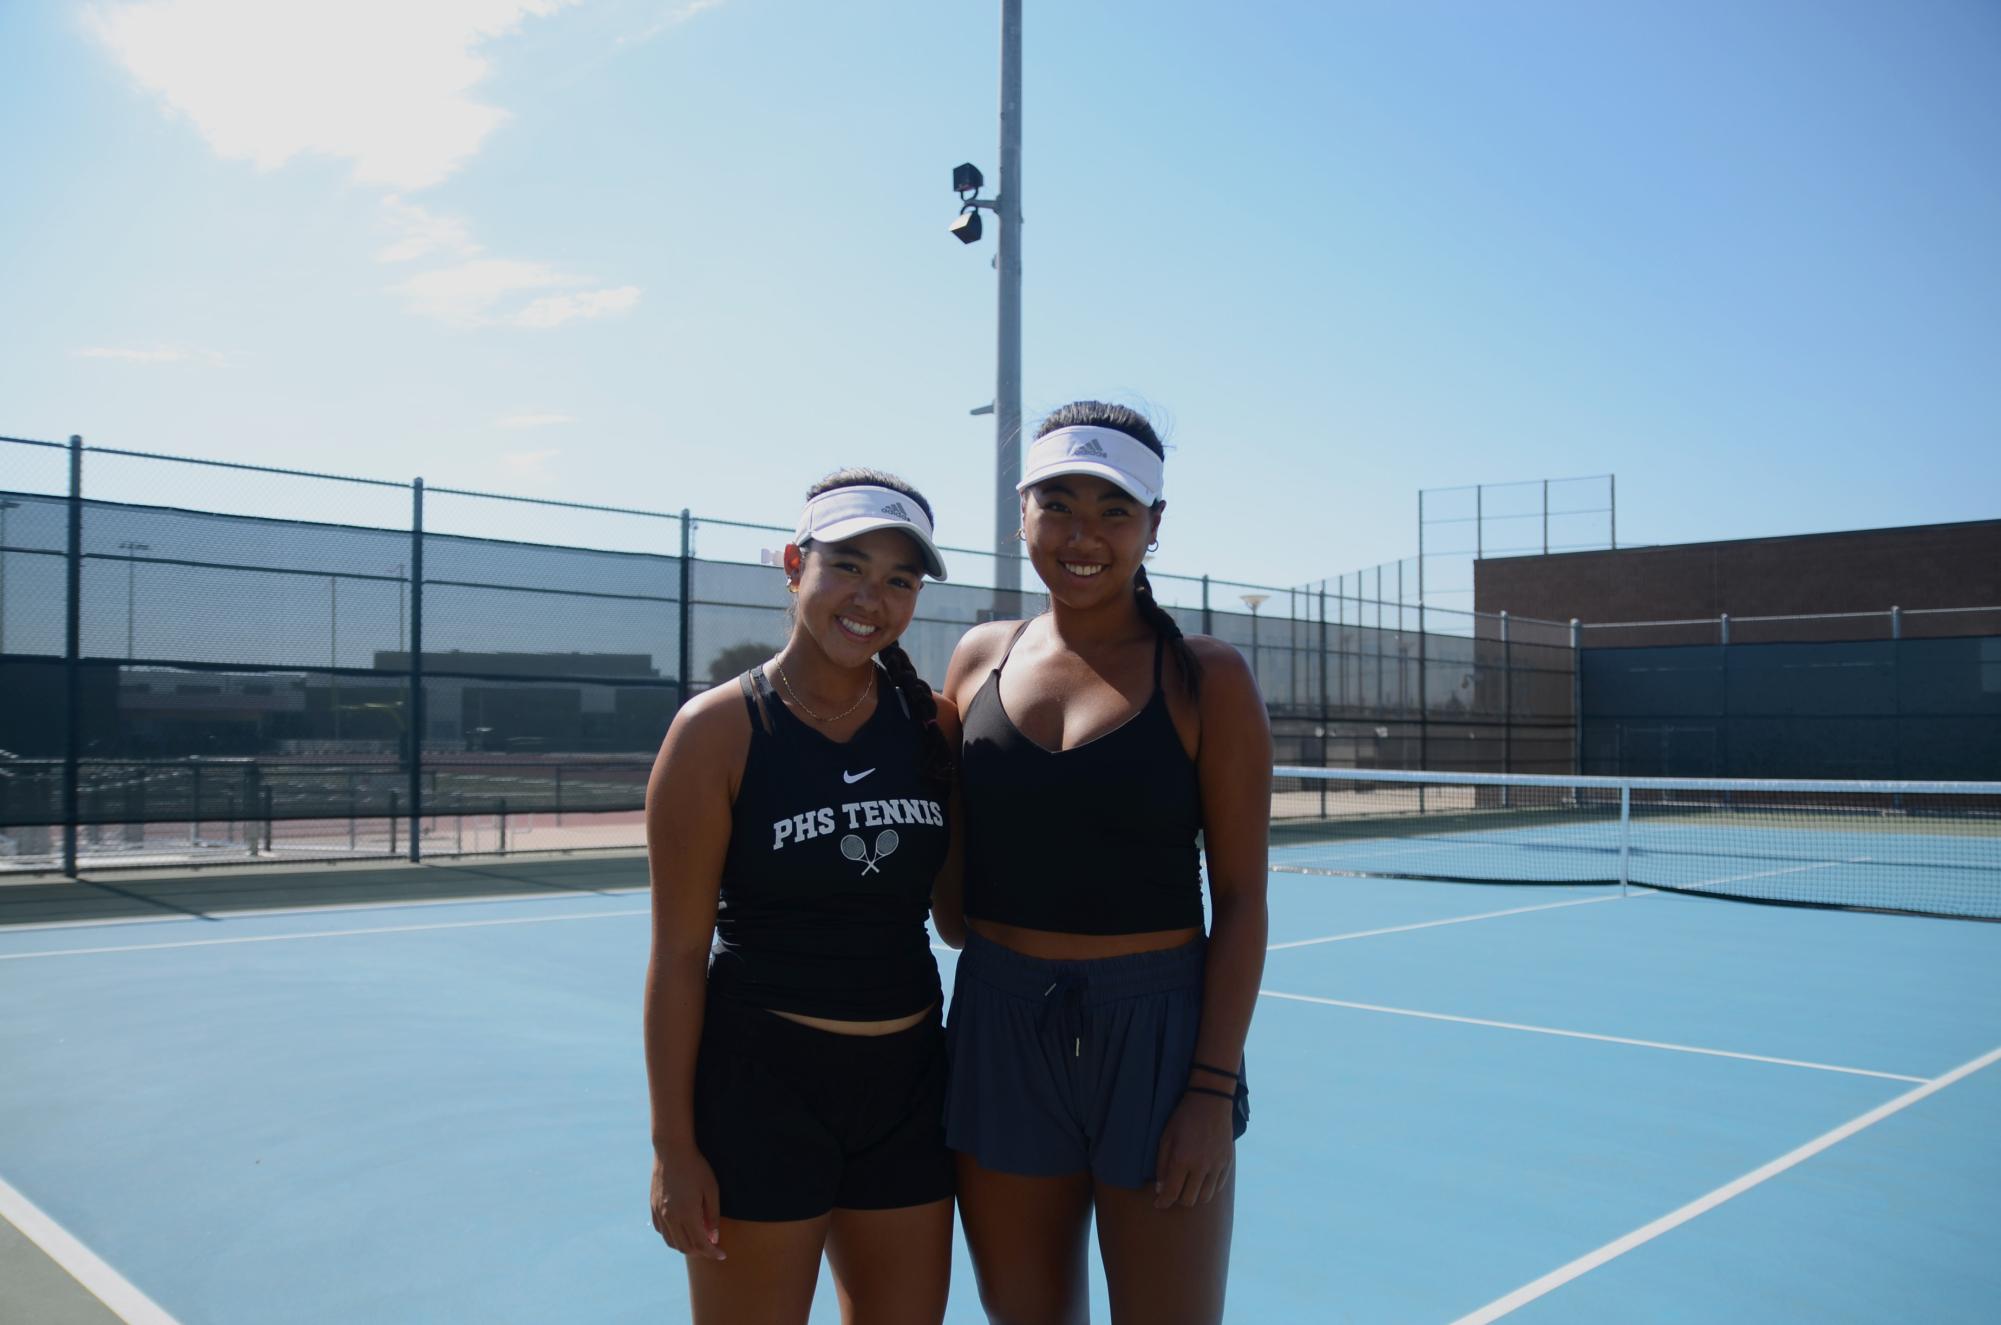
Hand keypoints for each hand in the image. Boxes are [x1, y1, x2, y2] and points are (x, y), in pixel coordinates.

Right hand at [652, 1145, 724, 1258]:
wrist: (671, 1151)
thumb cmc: (696, 1167)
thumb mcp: (711, 1189)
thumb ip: (712, 1215)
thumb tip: (713, 1237)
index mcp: (687, 1214)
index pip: (701, 1244)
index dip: (713, 1253)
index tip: (722, 1255)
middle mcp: (671, 1217)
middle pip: (686, 1247)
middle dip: (701, 1252)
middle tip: (713, 1248)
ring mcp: (659, 1213)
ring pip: (672, 1242)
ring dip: (686, 1246)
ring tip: (699, 1241)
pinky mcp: (653, 1207)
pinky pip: (662, 1231)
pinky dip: (673, 1237)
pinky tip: (682, 1231)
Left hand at [1152, 1089, 1235, 1209]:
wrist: (1211, 1102)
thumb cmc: (1184, 1118)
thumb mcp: (1166, 1137)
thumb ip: (1162, 1165)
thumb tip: (1161, 1189)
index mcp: (1182, 1160)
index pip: (1172, 1193)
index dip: (1163, 1202)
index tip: (1159, 1204)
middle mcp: (1201, 1167)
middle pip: (1189, 1200)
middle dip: (1178, 1200)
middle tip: (1173, 1191)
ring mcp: (1217, 1166)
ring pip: (1205, 1197)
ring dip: (1194, 1196)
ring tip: (1188, 1187)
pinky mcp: (1227, 1163)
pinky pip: (1218, 1187)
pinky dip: (1208, 1188)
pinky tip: (1201, 1180)